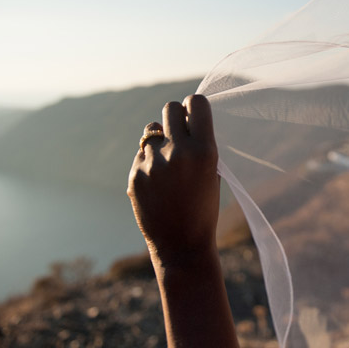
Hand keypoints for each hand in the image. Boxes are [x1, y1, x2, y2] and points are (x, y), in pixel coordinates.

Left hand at [127, 95, 219, 264]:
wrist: (181, 245)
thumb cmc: (203, 207)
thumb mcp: (213, 172)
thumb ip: (200, 143)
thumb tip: (186, 118)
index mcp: (205, 151)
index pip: (196, 102)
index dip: (195, 106)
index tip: (194, 115)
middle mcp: (178, 152)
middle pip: (170, 108)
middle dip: (175, 116)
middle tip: (179, 132)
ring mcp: (153, 163)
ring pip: (151, 130)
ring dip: (160, 139)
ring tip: (168, 163)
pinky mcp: (135, 175)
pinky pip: (141, 153)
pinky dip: (149, 162)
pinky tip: (157, 183)